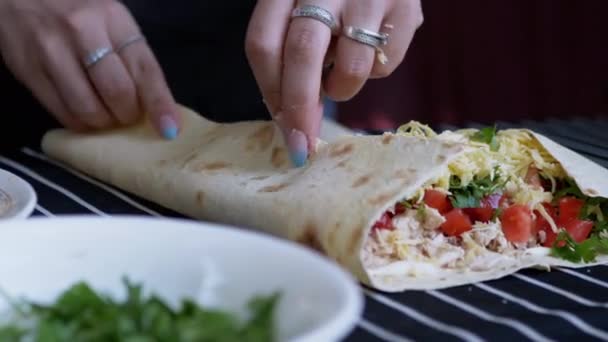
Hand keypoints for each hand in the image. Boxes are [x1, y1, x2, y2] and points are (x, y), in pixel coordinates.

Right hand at [0, 0, 179, 138]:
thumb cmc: (75, 9)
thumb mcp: (110, 20)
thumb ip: (131, 56)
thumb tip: (154, 104)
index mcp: (113, 17)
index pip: (144, 68)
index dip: (160, 103)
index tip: (170, 129)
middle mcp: (82, 31)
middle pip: (117, 92)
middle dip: (128, 115)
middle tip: (128, 115)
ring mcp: (51, 51)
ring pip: (88, 108)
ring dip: (103, 123)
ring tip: (106, 116)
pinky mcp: (28, 71)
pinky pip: (62, 112)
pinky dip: (79, 123)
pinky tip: (84, 116)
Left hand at [246, 0, 422, 165]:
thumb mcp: (300, 9)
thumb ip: (289, 53)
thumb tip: (291, 121)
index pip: (263, 43)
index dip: (269, 92)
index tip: (281, 126)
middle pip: (301, 55)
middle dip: (300, 109)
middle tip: (302, 146)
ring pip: (350, 68)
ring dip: (341, 88)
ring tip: (340, 70)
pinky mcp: (405, 8)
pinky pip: (385, 66)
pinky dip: (373, 72)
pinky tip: (370, 49)